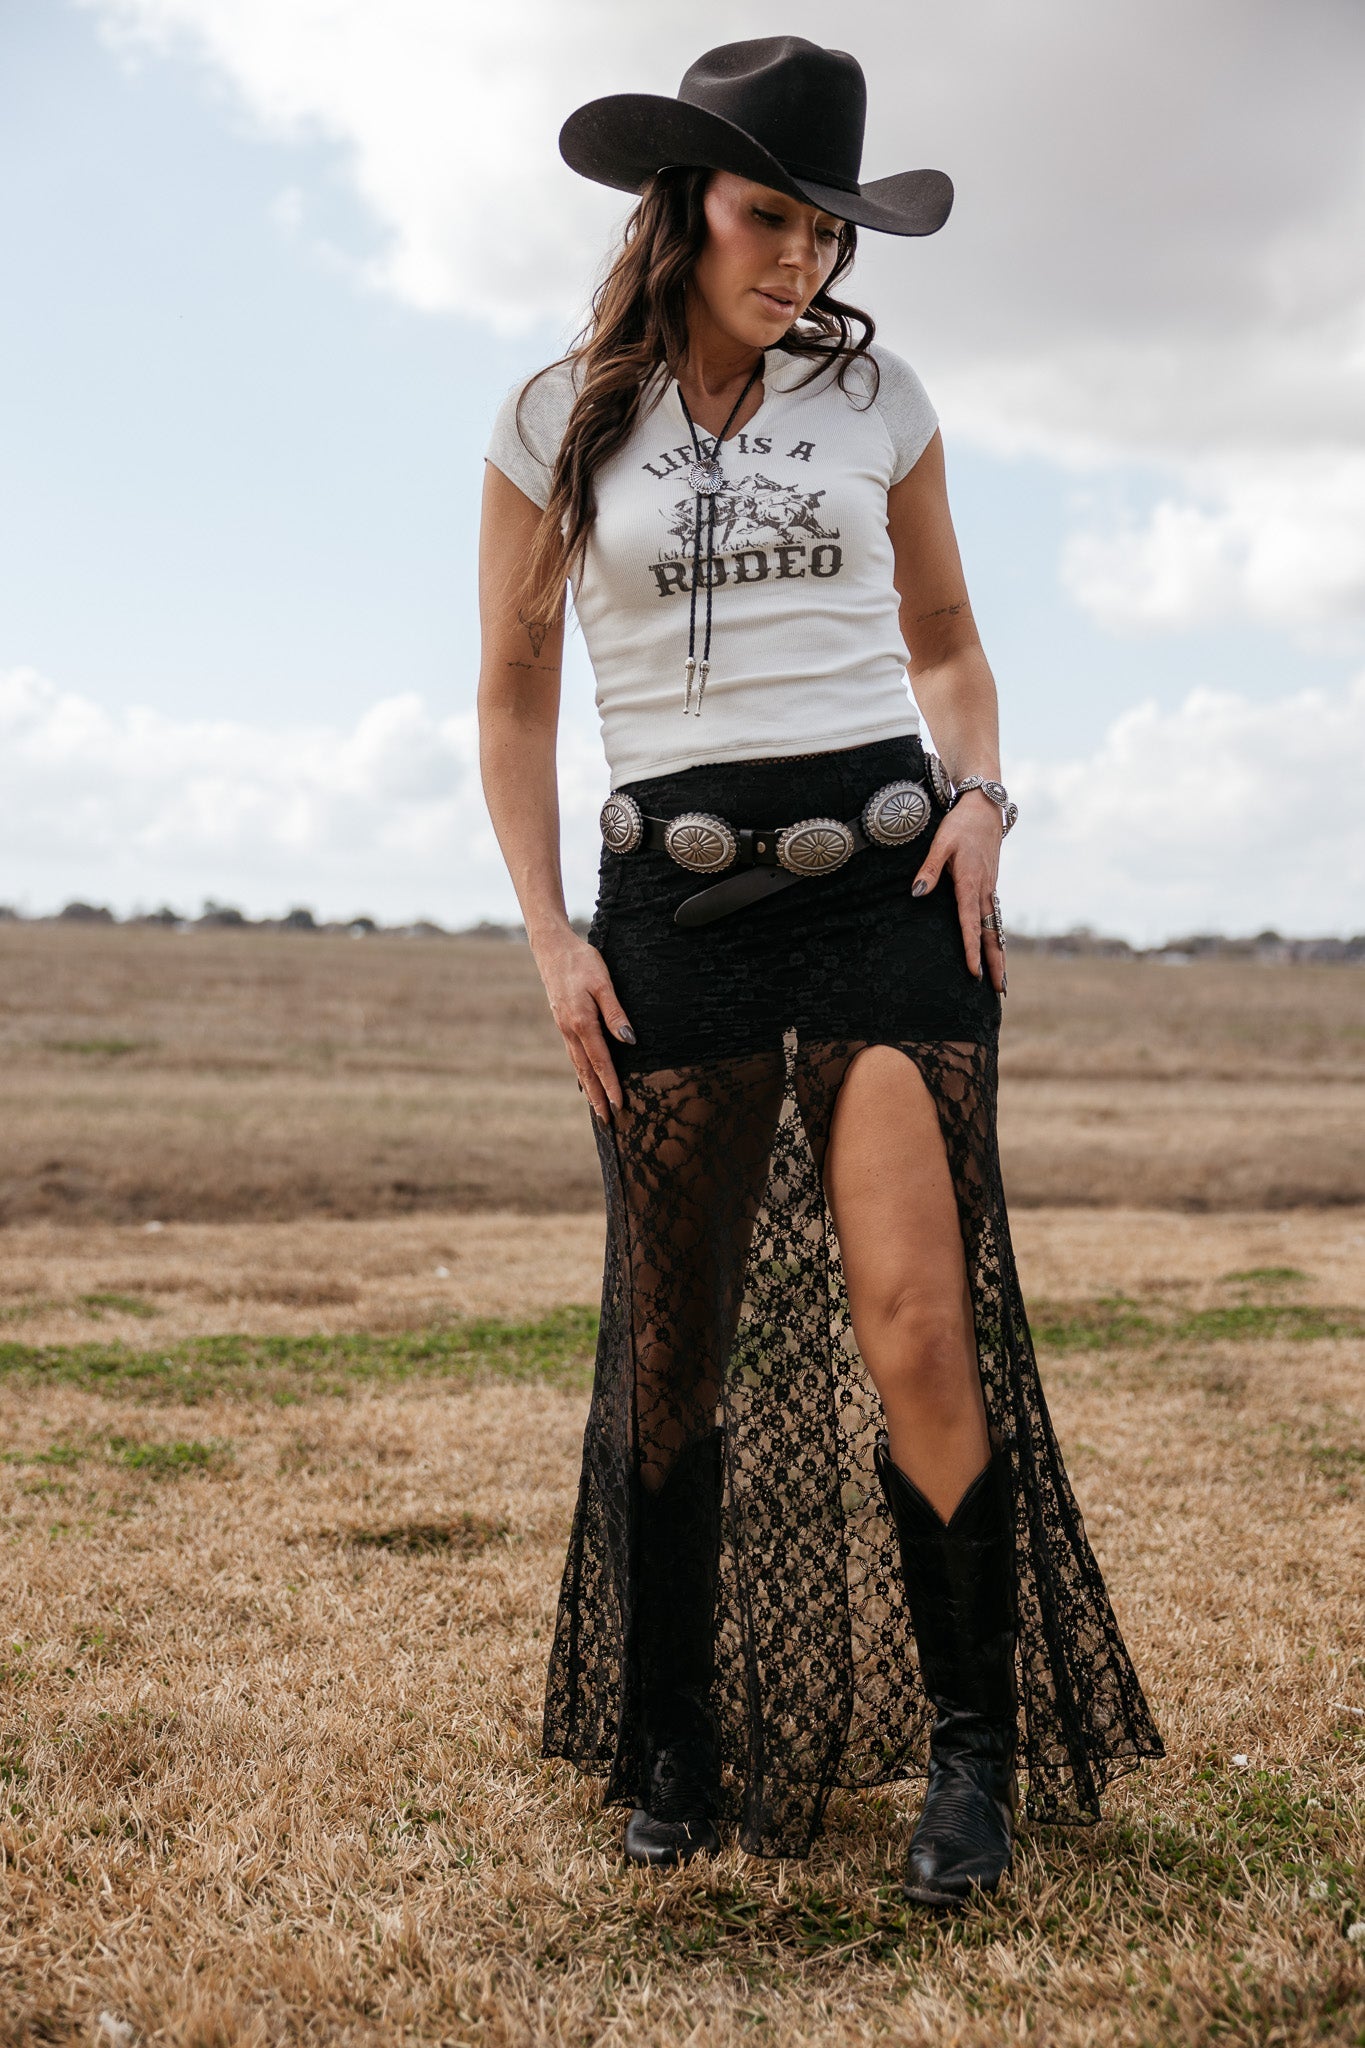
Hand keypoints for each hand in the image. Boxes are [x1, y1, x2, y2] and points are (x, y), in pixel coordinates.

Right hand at [531, 925, 633, 1119]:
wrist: (552, 948)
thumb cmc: (581, 961)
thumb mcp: (603, 983)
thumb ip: (615, 1013)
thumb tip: (629, 1040)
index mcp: (582, 1023)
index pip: (600, 1062)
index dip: (611, 1085)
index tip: (620, 1105)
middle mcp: (570, 1031)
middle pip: (586, 1071)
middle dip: (598, 1097)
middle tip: (608, 1121)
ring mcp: (564, 1029)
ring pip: (578, 1066)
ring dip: (589, 1089)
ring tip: (598, 1109)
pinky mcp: (563, 1024)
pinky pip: (573, 1055)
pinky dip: (581, 1073)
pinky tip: (585, 1081)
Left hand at [909, 790, 1006, 993]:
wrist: (985, 808)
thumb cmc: (959, 825)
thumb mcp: (940, 842)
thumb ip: (929, 869)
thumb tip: (917, 893)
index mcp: (970, 882)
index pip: (969, 923)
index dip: (970, 949)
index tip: (973, 972)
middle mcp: (984, 890)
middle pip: (991, 933)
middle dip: (995, 962)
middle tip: (1000, 990)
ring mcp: (990, 888)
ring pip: (995, 927)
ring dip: (999, 953)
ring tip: (1001, 980)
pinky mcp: (990, 885)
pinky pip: (994, 916)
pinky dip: (997, 937)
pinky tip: (996, 950)